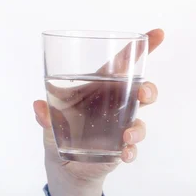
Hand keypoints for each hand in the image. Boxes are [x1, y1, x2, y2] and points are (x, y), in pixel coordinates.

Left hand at [33, 29, 163, 195]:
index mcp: (98, 86)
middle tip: (143, 93)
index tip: (157, 33)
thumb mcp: (48, 119)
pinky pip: (132, 147)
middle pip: (140, 90)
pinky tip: (124, 153)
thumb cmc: (58, 127)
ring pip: (140, 120)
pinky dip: (131, 151)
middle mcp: (113, 103)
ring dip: (138, 127)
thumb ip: (44, 114)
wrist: (62, 162)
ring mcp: (119, 125)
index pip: (122, 63)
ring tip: (127, 135)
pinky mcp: (120, 147)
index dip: (141, 48)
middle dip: (148, 89)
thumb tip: (38, 106)